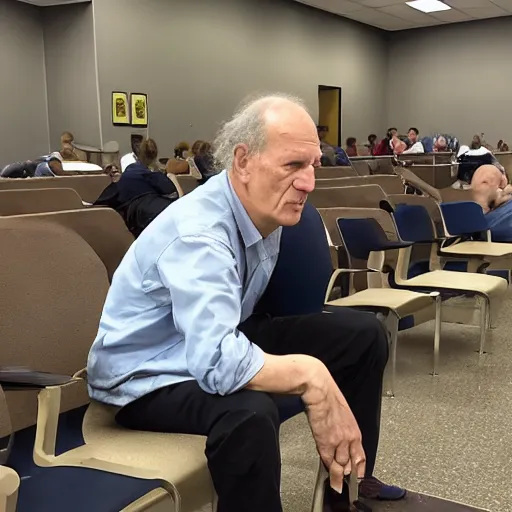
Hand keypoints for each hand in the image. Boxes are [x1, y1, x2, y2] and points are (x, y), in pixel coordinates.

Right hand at [302, 363, 365, 493]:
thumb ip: (342, 428)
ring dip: (338, 477)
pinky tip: (327, 473)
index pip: (361, 456)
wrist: (319, 389)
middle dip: (349, 476)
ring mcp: (338, 441)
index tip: (358, 477)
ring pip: (341, 466)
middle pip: (352, 465)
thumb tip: (338, 437)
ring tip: (337, 486)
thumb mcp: (342, 414)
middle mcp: (349, 438)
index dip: (359, 469)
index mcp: (355, 430)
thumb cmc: (328, 397)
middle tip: (345, 485)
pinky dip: (327, 468)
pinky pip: (328, 460)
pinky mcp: (325, 442)